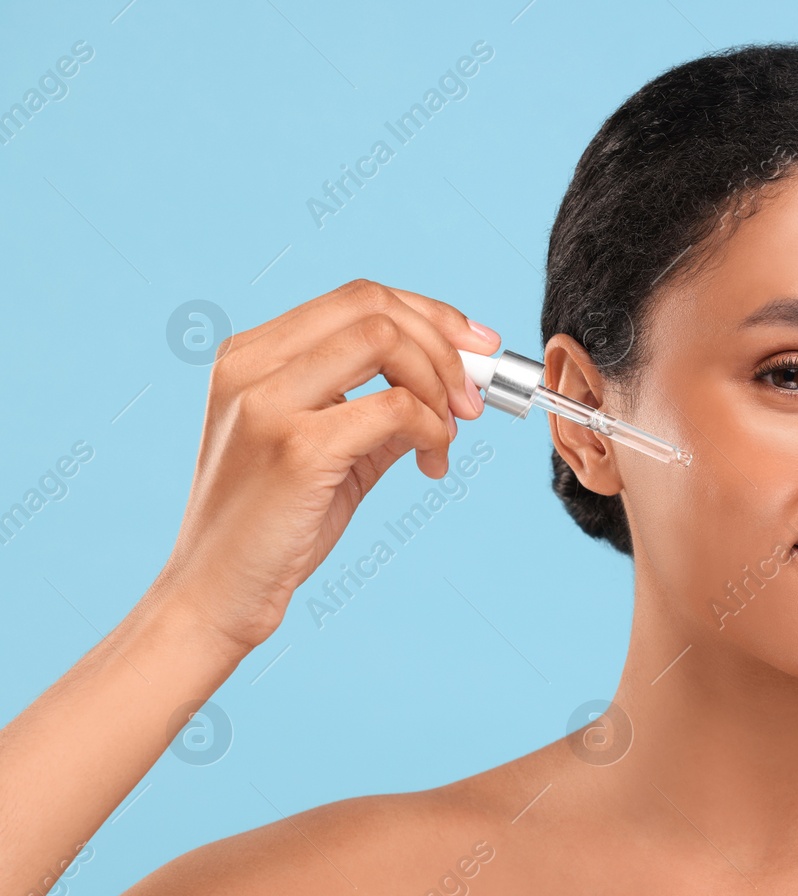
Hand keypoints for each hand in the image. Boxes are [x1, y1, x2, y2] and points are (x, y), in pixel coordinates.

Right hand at [151, 279, 496, 656]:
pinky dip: (431, 429)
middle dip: (444, 346)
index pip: (358, 298)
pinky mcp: (296, 448)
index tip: (477, 346)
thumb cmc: (273, 526)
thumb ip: (381, 408)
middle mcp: (252, 365)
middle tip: (471, 401)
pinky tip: (431, 462)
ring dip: (438, 384)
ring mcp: (268, 402)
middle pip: (375, 306)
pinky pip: (394, 408)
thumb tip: (458, 382)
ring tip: (448, 435)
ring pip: (385, 340)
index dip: (430, 314)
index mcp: (252, 355)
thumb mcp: (330, 449)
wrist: (216, 593)